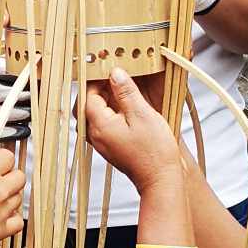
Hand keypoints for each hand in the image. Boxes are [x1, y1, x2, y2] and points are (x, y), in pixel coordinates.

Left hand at [83, 68, 181, 191]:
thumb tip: (115, 73)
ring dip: (104, 99)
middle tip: (115, 76)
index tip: (111, 68)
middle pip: (86, 104)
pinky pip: (102, 123)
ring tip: (122, 88)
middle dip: (98, 88)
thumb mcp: (142, 114)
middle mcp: (95, 135)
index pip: (88, 94)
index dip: (98, 78)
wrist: (160, 179)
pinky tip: (126, 106)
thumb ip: (126, 92)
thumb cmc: (154, 152)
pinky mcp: (110, 146)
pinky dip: (110, 111)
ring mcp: (101, 142)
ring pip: (94, 113)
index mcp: (99, 125)